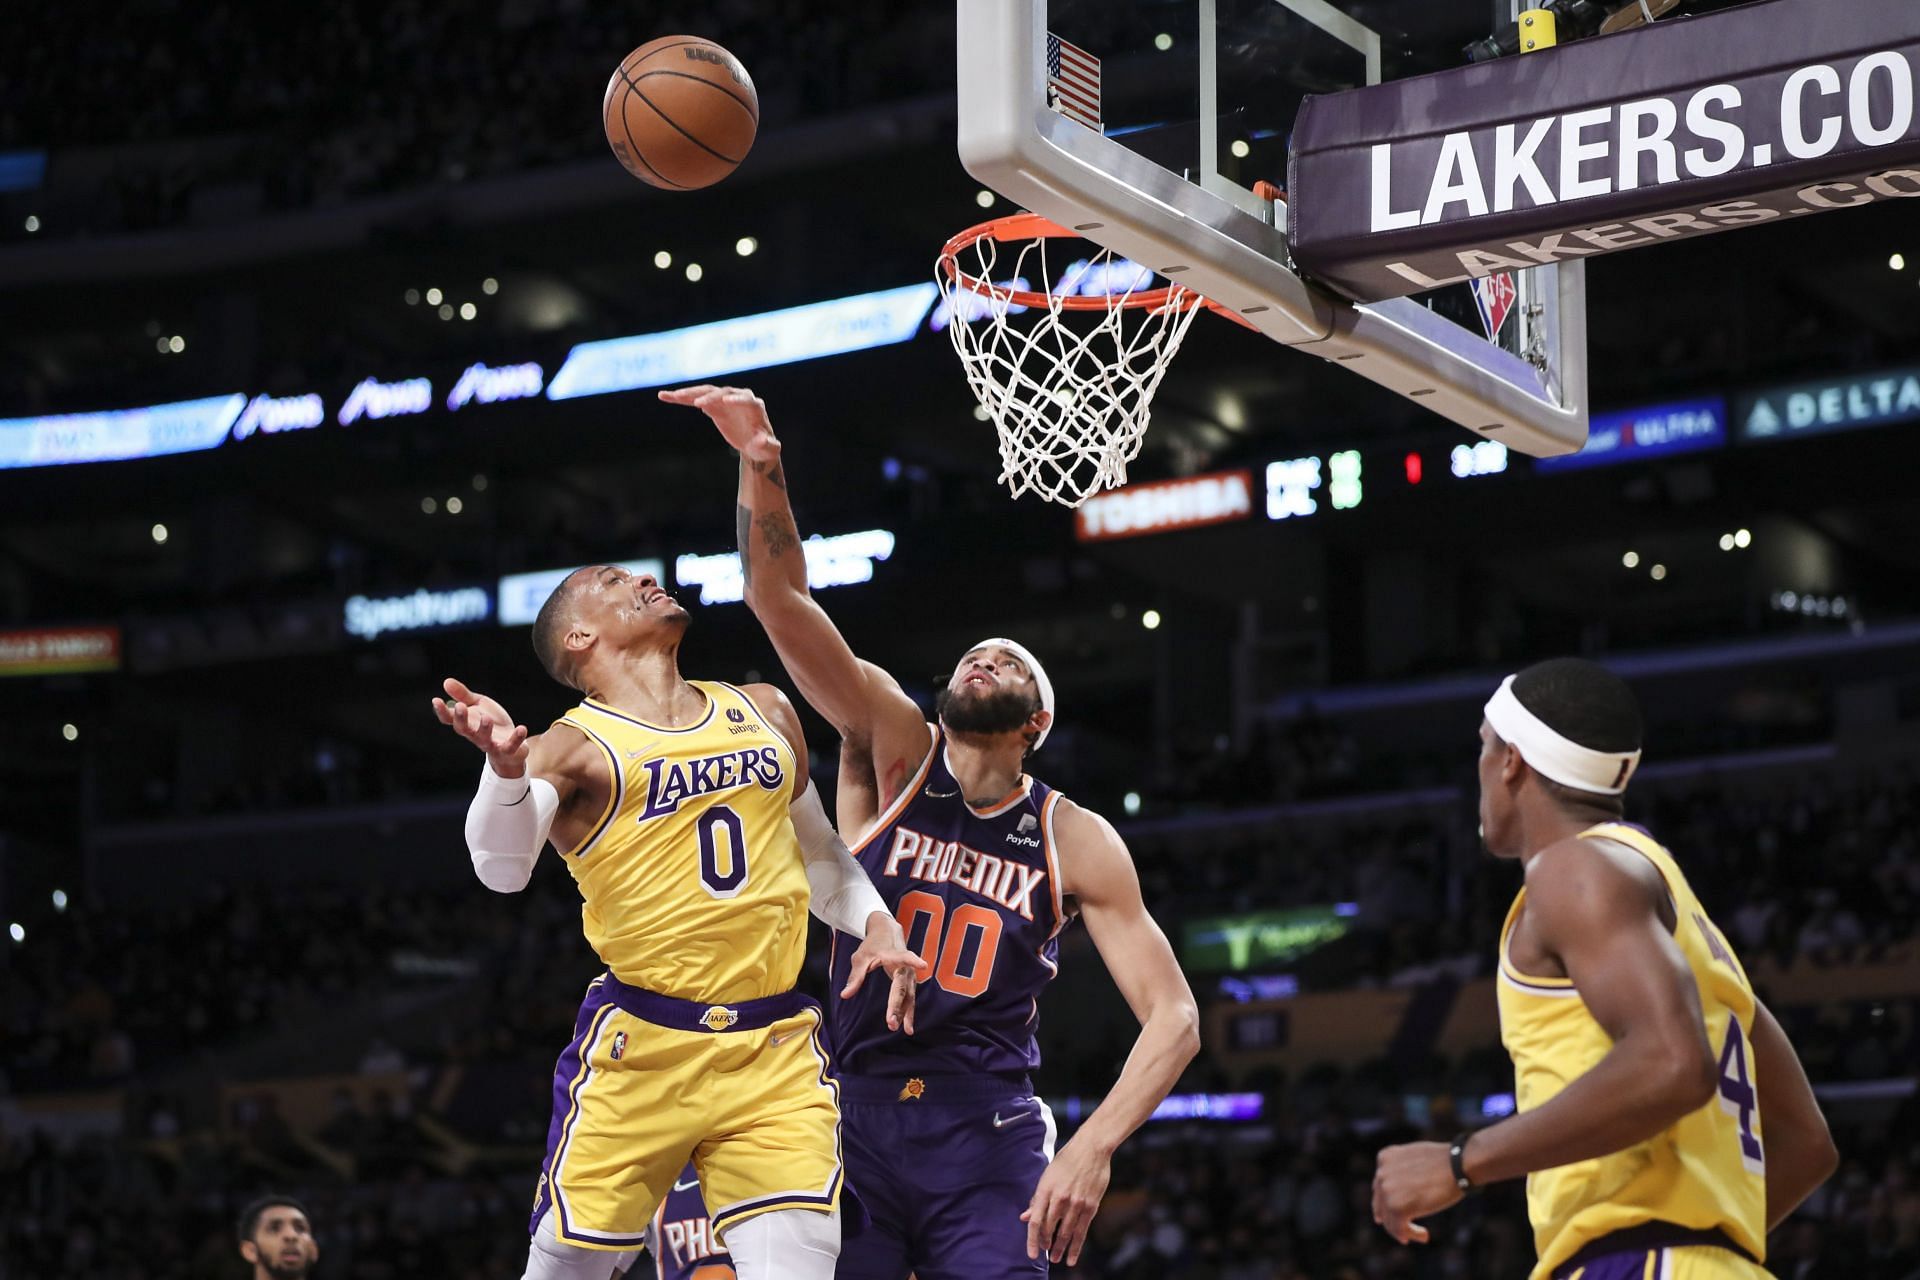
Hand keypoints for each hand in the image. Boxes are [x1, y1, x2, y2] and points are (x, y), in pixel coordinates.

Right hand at [431, 677, 529, 776]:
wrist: (511, 747)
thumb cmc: (491, 723)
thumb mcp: (478, 705)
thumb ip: (463, 695)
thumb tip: (446, 682)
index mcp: (467, 723)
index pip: (450, 719)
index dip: (442, 711)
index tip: (436, 700)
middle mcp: (475, 735)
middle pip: (464, 729)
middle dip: (461, 719)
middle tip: (460, 707)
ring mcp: (490, 744)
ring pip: (484, 739)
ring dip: (484, 729)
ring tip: (486, 718)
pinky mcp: (507, 750)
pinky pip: (510, 746)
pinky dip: (516, 738)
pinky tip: (521, 728)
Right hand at [658, 385, 780, 464]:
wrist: (756, 445)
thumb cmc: (765, 447)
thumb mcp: (769, 449)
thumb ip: (767, 445)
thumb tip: (760, 440)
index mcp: (754, 407)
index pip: (746, 399)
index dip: (737, 399)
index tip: (726, 401)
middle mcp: (739, 398)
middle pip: (723, 392)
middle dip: (710, 396)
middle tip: (697, 403)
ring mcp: (724, 399)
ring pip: (706, 392)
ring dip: (689, 393)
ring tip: (672, 395)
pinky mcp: (713, 405)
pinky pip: (695, 399)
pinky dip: (681, 398)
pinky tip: (665, 396)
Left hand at [840, 912, 929, 1034]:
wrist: (888, 933)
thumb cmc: (873, 945)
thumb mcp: (861, 958)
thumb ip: (855, 977)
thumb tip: (844, 995)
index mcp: (894, 955)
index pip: (905, 958)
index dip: (913, 961)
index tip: (923, 965)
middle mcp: (906, 966)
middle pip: (903, 987)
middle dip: (897, 1005)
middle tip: (891, 1023)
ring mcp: (910, 975)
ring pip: (909, 996)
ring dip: (904, 1013)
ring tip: (898, 1029)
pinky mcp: (910, 982)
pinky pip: (910, 999)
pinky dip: (908, 1013)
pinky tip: (907, 1028)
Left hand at [1021, 1135, 1109, 1265]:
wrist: (1091, 1148)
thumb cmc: (1067, 1160)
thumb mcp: (1047, 1176)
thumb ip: (1037, 1199)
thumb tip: (1025, 1217)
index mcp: (1046, 1189)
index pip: (1035, 1221)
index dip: (1031, 1240)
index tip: (1031, 1254)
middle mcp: (1060, 1198)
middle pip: (1049, 1229)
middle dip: (1045, 1243)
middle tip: (1045, 1251)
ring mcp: (1076, 1203)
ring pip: (1065, 1233)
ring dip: (1060, 1248)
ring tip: (1056, 1259)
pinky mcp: (1090, 1206)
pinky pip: (1081, 1231)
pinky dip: (1076, 1247)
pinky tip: (1072, 1257)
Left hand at [1372, 1141, 1462, 1244]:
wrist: (1458, 1165)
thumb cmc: (1445, 1162)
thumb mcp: (1415, 1159)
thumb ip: (1402, 1171)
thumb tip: (1402, 1190)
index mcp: (1385, 1158)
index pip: (1380, 1187)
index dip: (1387, 1202)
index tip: (1396, 1212)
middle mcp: (1381, 1173)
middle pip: (1382, 1204)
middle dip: (1392, 1218)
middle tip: (1403, 1231)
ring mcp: (1387, 1190)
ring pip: (1389, 1220)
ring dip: (1403, 1230)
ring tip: (1422, 1235)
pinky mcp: (1397, 1207)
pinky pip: (1398, 1228)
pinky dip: (1411, 1235)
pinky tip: (1424, 1236)